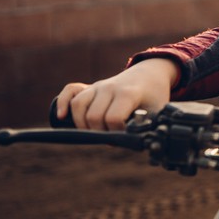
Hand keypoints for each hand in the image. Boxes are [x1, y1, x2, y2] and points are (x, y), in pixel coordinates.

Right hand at [56, 58, 179, 130]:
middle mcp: (109, 88)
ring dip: (83, 125)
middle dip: (101, 132)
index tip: (125, 135)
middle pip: (93, 117)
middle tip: (112, 135)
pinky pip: (70, 91)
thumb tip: (137, 144)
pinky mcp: (90, 87)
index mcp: (128, 94)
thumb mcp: (157, 111)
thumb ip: (148, 128)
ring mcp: (98, 86)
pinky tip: (61, 116)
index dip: (117, 133)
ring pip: (79, 106)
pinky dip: (63, 103)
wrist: (150, 74)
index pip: (113, 119)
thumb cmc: (154, 96)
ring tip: (96, 132)